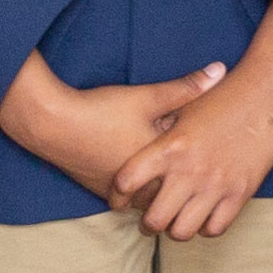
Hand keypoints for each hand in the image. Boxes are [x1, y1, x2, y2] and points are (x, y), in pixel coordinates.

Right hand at [0, 52, 204, 207]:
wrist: (52, 124)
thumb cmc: (103, 111)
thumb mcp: (149, 96)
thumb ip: (187, 87)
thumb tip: (220, 69)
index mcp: (159, 168)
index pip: (192, 178)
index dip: (205, 168)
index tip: (217, 160)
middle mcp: (141, 188)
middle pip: (172, 198)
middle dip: (185, 187)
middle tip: (201, 176)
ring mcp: (118, 193)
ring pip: (149, 202)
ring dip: (159, 191)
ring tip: (174, 179)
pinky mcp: (100, 191)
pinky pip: (127, 201)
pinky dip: (137, 191)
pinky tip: (143, 178)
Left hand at [118, 0, 272, 239]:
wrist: (268, 91)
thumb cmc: (223, 96)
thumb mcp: (185, 107)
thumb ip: (160, 131)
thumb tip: (136, 143)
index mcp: (170, 147)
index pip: (127, 182)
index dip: (117, 195)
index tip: (119, 198)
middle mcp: (189, 171)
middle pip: (154, 219)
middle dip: (148, 223)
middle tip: (151, 218)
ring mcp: (216, 185)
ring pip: (182, 231)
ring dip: (175, 229)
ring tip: (177, 219)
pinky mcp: (240, 193)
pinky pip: (215, 228)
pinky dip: (205, 227)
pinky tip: (204, 215)